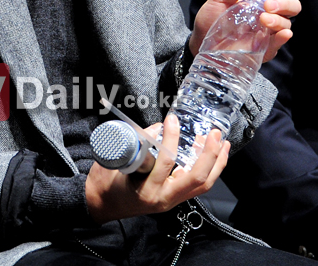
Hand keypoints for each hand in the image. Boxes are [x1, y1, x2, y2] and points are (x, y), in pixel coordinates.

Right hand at [85, 114, 229, 223]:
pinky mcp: (174, 199)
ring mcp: (170, 201)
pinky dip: (210, 170)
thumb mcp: (116, 160)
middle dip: (209, 155)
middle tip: (213, 133)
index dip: (171, 139)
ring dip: (216, 163)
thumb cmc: (105, 183)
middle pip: (196, 178)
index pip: (165, 163)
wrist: (101, 203)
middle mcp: (162, 198)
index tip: (172, 119)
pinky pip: (198, 187)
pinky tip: (214, 156)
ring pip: (202, 185)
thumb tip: (159, 127)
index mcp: (146, 189)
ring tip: (222, 143)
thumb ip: (138, 143)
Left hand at [189, 0, 304, 59]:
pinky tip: (282, 34)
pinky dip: (282, 38)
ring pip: (287, 24)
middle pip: (294, 6)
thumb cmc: (211, 17)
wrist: (200, 40)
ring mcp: (268, 31)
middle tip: (267, 5)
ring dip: (279, 20)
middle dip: (285, 4)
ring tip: (262, 20)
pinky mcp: (263, 48)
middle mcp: (270, 13)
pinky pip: (278, 43)